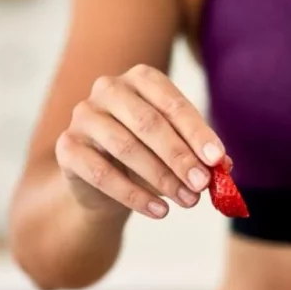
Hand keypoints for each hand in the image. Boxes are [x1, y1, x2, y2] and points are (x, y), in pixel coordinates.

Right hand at [55, 64, 228, 219]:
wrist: (101, 183)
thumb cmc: (145, 156)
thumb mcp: (174, 151)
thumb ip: (197, 154)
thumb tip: (223, 166)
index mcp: (140, 79)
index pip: (172, 102)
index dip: (197, 132)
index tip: (217, 159)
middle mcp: (108, 89)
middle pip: (148, 122)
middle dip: (179, 156)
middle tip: (201, 184)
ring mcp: (83, 116)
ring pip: (125, 147)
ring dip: (161, 178)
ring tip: (187, 201)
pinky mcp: (67, 147)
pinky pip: (101, 173)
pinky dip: (133, 195)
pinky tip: (158, 211)